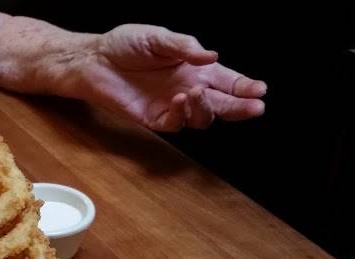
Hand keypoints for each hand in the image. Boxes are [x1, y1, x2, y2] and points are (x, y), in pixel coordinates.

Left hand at [83, 24, 266, 130]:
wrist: (94, 60)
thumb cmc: (125, 45)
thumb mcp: (158, 37)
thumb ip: (185, 47)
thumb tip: (212, 56)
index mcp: (196, 68)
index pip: (228, 81)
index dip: (245, 87)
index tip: (260, 90)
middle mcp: (188, 89)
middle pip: (222, 104)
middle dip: (240, 107)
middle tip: (255, 107)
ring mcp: (172, 106)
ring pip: (201, 118)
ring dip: (206, 109)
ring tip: (198, 93)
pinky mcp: (153, 118)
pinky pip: (174, 124)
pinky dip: (180, 115)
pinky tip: (179, 100)